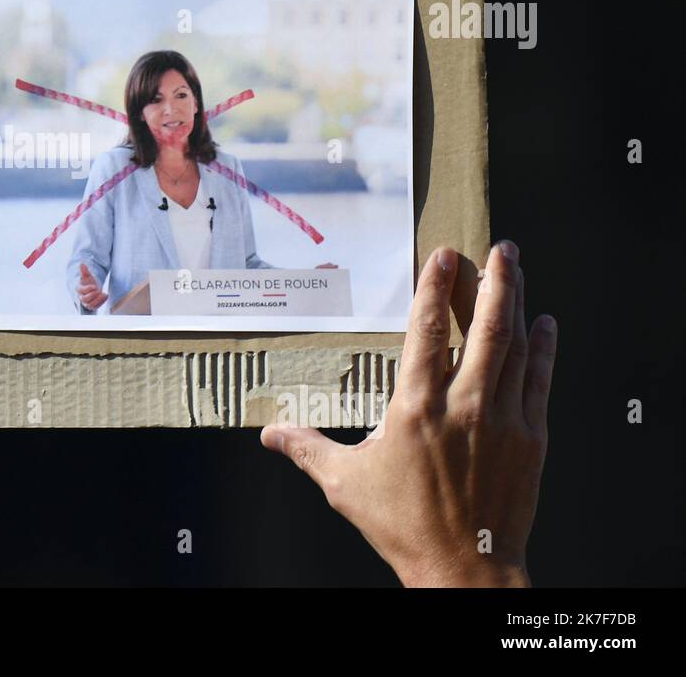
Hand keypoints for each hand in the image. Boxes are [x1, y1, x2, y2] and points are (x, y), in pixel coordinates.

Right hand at [77, 262, 107, 309]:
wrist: (90, 287)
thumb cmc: (87, 281)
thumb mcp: (86, 275)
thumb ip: (84, 270)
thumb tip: (82, 264)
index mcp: (79, 289)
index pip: (81, 290)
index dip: (88, 289)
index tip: (95, 286)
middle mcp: (82, 297)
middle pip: (85, 299)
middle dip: (93, 295)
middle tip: (99, 290)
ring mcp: (87, 302)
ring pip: (90, 305)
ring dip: (97, 300)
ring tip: (103, 293)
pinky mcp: (92, 306)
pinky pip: (95, 307)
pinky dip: (101, 302)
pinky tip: (106, 295)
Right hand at [262, 241, 556, 586]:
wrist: (465, 569)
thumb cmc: (404, 526)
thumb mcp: (345, 483)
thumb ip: (307, 447)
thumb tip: (270, 433)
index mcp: (415, 410)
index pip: (427, 333)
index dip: (435, 289)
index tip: (443, 256)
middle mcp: (464, 407)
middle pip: (484, 328)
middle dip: (493, 281)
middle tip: (498, 248)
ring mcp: (504, 421)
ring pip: (515, 346)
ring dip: (517, 302)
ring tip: (516, 268)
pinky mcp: (532, 439)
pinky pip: (541, 381)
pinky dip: (544, 348)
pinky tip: (546, 324)